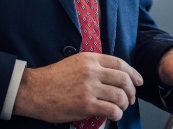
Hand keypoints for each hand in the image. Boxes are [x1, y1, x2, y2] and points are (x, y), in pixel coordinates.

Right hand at [13, 52, 142, 122]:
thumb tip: (112, 77)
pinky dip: (117, 114)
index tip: (138, 81)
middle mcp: (92, 71)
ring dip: (124, 104)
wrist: (34, 90)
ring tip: (121, 108)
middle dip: (132, 91)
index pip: (120, 63)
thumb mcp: (75, 63)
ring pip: (120, 95)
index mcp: (90, 59)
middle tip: (131, 98)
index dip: (133, 73)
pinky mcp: (85, 104)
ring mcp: (89, 88)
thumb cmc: (52, 78)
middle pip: (124, 79)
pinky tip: (114, 115)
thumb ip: (94, 66)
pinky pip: (111, 109)